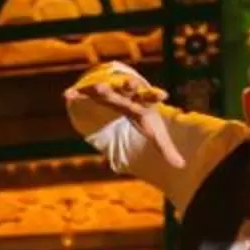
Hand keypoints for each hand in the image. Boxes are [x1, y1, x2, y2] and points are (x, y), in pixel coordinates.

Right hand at [66, 63, 186, 167]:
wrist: (122, 92)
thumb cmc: (140, 114)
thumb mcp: (153, 131)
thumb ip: (166, 148)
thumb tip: (182, 166)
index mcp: (142, 101)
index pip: (150, 98)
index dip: (155, 96)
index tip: (164, 95)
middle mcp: (126, 93)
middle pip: (129, 89)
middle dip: (128, 86)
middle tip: (130, 83)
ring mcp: (109, 91)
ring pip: (106, 89)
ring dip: (102, 88)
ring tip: (97, 87)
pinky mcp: (92, 93)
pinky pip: (84, 94)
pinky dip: (76, 94)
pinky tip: (67, 95)